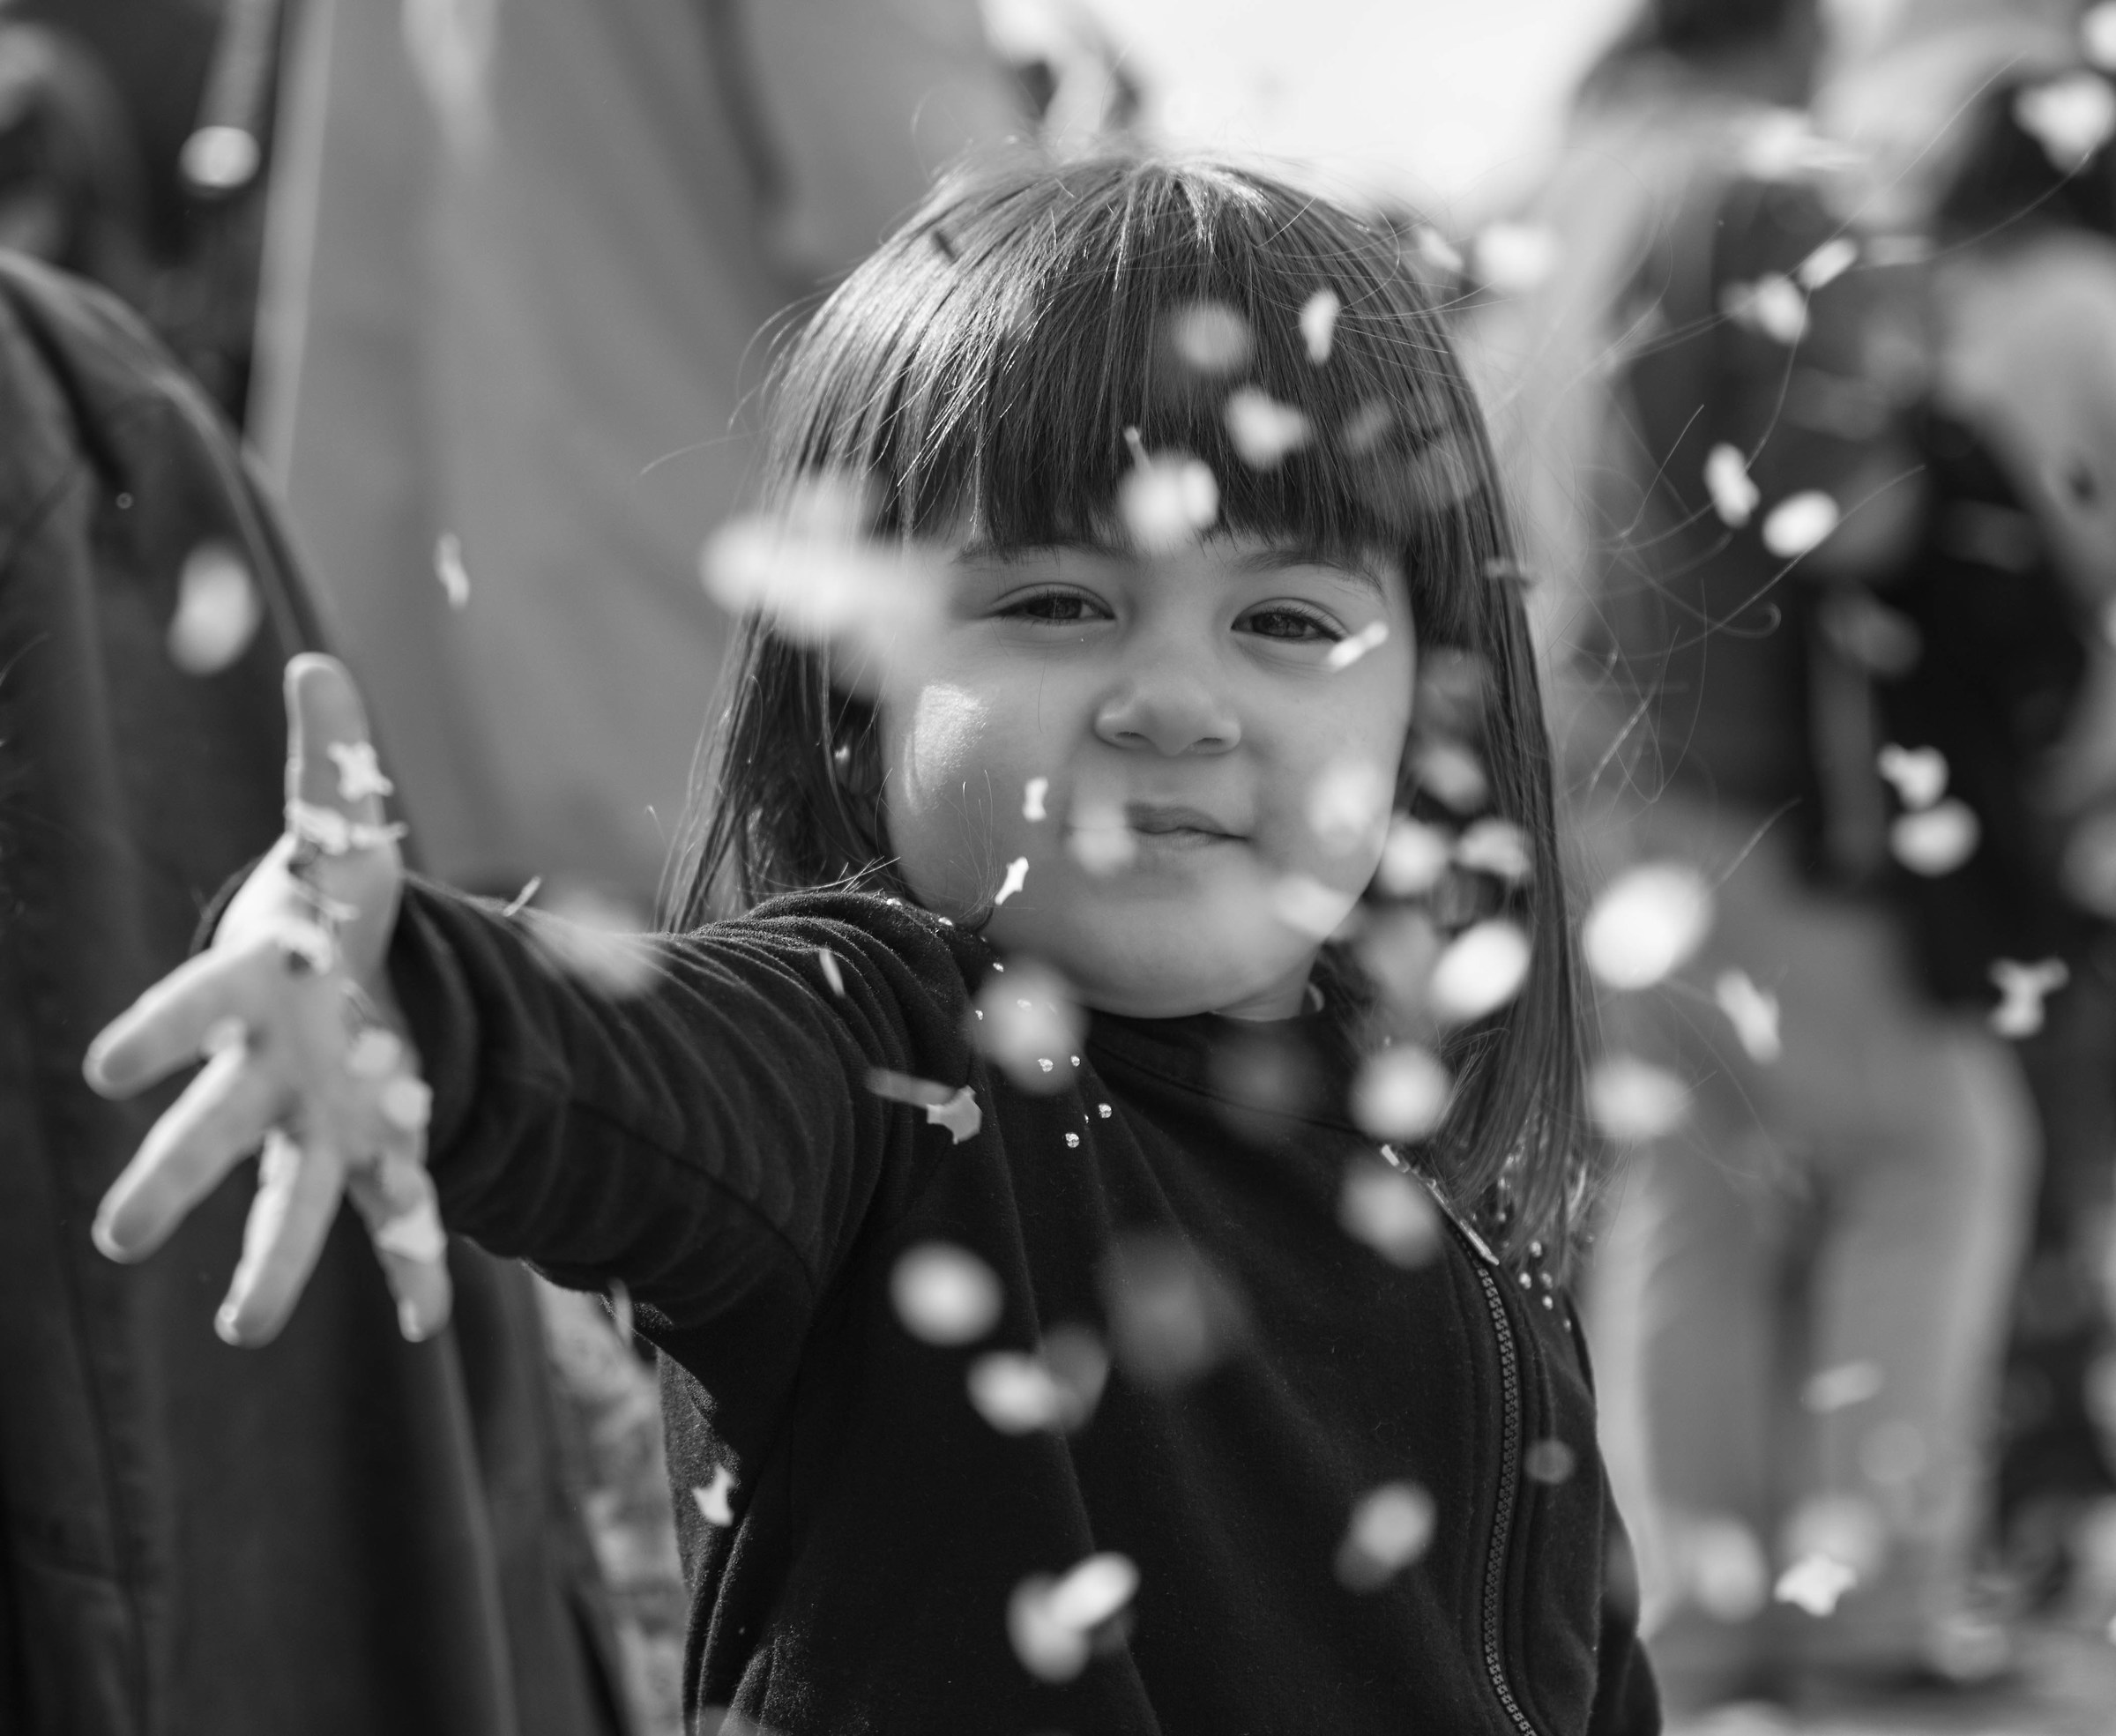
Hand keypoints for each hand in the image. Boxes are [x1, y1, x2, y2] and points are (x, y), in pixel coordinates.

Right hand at [84, 655, 450, 1345]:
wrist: (350, 977)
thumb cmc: (328, 909)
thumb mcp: (341, 832)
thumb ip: (329, 761)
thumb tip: (317, 664)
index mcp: (248, 992)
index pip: (185, 1011)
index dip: (151, 1034)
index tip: (109, 1066)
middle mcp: (266, 1073)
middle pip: (211, 1128)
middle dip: (172, 1176)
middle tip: (120, 1233)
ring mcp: (318, 1124)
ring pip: (287, 1199)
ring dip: (269, 1261)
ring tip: (243, 1329)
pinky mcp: (379, 1151)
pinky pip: (395, 1218)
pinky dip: (414, 1269)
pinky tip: (432, 1324)